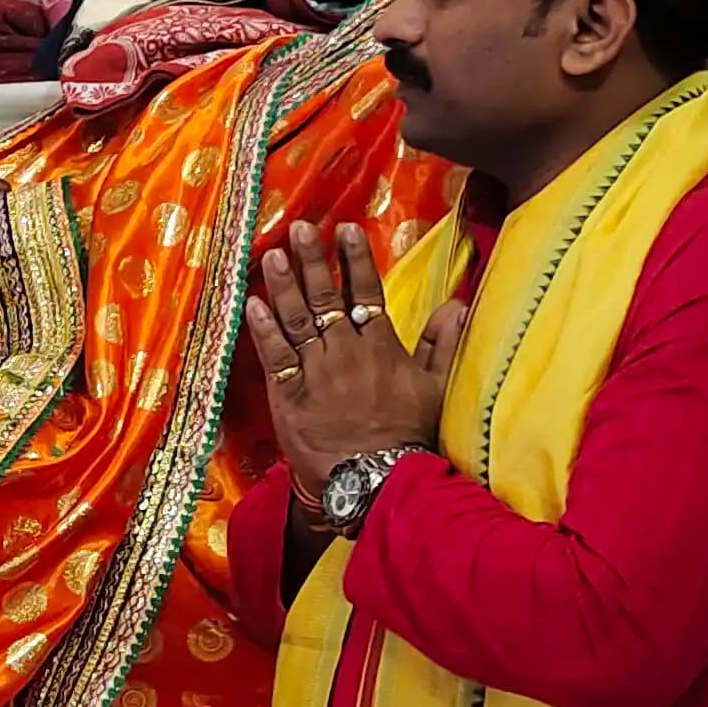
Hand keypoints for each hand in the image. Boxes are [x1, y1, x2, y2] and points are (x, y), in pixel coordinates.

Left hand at [245, 221, 464, 510]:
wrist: (375, 479)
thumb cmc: (408, 437)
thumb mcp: (436, 390)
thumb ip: (443, 345)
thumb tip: (456, 304)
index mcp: (380, 347)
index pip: (366, 292)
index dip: (355, 259)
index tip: (345, 229)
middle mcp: (345, 351)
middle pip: (325, 297)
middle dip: (312, 259)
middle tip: (299, 227)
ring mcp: (315, 371)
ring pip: (296, 319)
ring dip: (283, 284)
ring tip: (271, 254)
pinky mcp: (288, 394)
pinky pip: (274, 354)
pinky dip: (262, 328)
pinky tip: (251, 302)